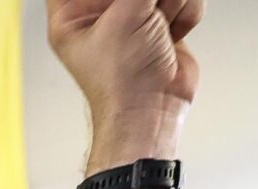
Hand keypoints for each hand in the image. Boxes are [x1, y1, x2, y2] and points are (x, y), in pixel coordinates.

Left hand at [47, 0, 199, 118]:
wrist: (152, 109)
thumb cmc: (121, 80)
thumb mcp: (125, 17)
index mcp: (72, 11)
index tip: (126, 4)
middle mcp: (101, 11)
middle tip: (149, 11)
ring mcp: (134, 14)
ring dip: (171, 4)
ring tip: (158, 29)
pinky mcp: (162, 21)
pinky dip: (185, 15)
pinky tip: (171, 36)